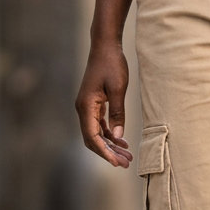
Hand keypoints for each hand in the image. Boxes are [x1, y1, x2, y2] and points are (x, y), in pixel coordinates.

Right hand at [75, 42, 132, 167]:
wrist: (105, 46)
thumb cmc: (111, 64)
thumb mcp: (118, 89)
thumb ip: (118, 113)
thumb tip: (117, 136)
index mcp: (86, 106)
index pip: (92, 136)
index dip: (104, 152)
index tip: (116, 163)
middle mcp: (83, 108)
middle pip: (93, 139)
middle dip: (108, 152)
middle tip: (126, 163)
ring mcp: (87, 106)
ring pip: (96, 133)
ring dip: (110, 145)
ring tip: (127, 155)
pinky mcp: (93, 103)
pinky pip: (99, 124)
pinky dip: (109, 134)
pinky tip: (121, 141)